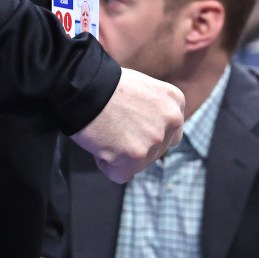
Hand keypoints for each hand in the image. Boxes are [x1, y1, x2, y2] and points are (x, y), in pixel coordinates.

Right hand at [70, 67, 184, 182]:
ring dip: (121, 154)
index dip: (147, 130)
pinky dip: (107, 164)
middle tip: (115, 127)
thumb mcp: (142, 87)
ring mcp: (155, 140)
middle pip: (158, 150)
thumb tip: (152, 130)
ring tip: (106, 130)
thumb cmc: (105, 83)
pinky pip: (121, 174)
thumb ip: (154, 108)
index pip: (170, 131)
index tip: (130, 122)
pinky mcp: (135, 157)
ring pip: (140, 163)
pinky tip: (99, 143)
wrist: (83, 85)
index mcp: (175, 101)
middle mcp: (172, 121)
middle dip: (137, 145)